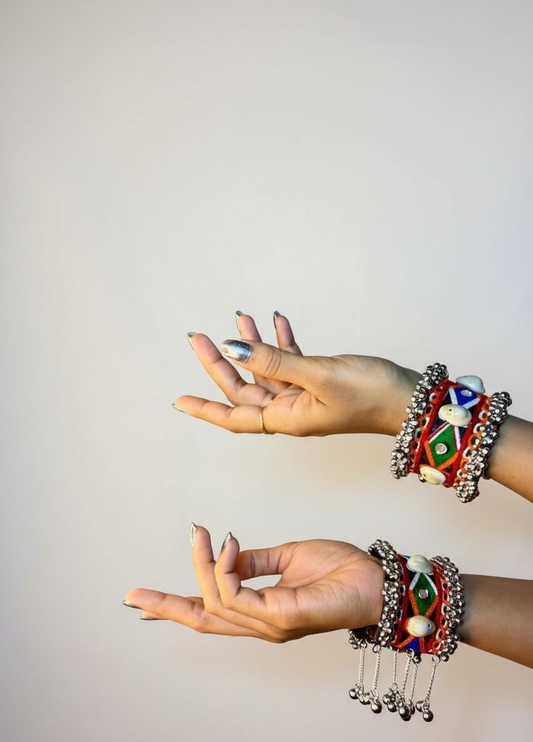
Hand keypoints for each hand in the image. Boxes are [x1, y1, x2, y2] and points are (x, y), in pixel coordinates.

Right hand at [123, 526, 384, 642]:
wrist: (377, 581)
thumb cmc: (341, 570)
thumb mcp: (288, 557)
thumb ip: (255, 561)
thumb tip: (225, 551)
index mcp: (261, 611)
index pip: (211, 611)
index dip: (176, 605)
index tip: (143, 602)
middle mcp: (261, 623)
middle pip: (202, 619)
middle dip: (166, 606)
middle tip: (134, 594)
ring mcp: (270, 625)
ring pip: (215, 602)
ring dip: (202, 564)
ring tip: (203, 533)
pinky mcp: (281, 618)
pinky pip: (236, 596)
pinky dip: (225, 568)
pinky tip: (228, 545)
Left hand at [174, 312, 420, 436]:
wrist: (411, 398)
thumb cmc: (371, 394)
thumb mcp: (318, 375)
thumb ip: (274, 361)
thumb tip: (233, 348)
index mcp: (287, 417)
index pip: (235, 415)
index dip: (205, 408)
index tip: (178, 401)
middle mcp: (291, 410)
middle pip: (244, 388)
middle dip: (220, 362)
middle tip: (198, 336)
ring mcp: (305, 395)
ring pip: (267, 370)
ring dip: (252, 344)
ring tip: (239, 314)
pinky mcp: (320, 381)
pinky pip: (291, 362)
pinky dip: (283, 342)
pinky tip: (277, 320)